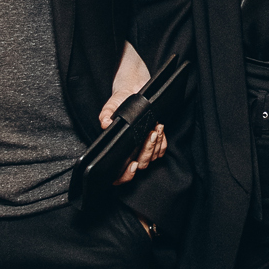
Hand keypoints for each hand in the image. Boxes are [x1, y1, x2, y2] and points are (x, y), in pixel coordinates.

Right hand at [100, 41, 167, 182]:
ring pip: (152, 158)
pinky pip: (161, 150)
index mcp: (117, 149)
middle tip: (149, 135)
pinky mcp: (155, 142)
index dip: (125, 176)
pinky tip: (159, 128)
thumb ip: (106, 114)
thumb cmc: (120, 101)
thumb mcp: (111, 105)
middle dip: (147, 152)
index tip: (133, 166)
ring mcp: (143, 148)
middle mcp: (130, 152)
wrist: (133, 91)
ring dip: (156, 144)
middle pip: (141, 165)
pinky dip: (162, 140)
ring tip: (155, 127)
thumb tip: (105, 123)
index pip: (118, 175)